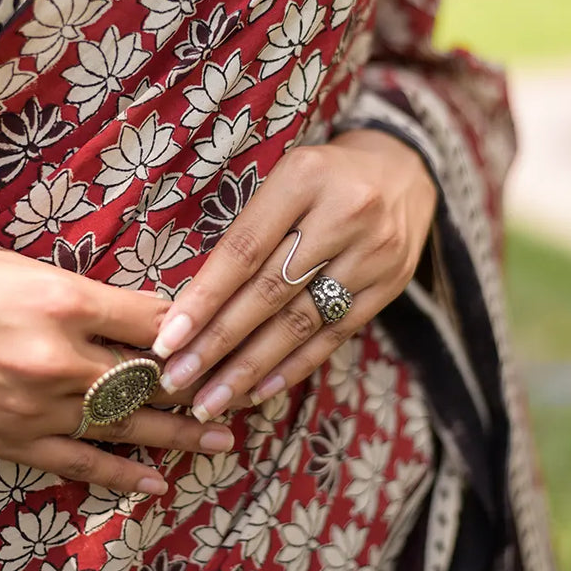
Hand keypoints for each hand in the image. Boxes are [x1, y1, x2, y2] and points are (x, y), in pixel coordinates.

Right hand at [0, 246, 234, 494]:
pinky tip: (156, 484)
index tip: (224, 337)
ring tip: (223, 443)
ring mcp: (34, 406)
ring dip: (178, 436)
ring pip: (125, 426)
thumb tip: (136, 314)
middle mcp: (57, 356)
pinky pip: (77, 464)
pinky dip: (120, 475)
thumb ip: (80, 294)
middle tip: (245, 395)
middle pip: (150, 377)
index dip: (193, 330)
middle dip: (201, 387)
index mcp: (62, 299)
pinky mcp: (9, 441)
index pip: (152, 318)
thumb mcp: (17, 267)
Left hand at [152, 130, 436, 419]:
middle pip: (271, 291)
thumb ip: (246, 225)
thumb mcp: (284, 175)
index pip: (245, 249)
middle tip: (176, 379)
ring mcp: (373, 253)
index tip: (167, 340)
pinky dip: (292, 368)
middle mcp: (344, 214)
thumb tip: (186, 302)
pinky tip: (257, 392)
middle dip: (218, 343)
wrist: (404, 169)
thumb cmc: (321, 175)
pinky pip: (334, 335)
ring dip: (250, 368)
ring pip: (301, 321)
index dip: (203, 298)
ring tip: (210, 401)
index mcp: (304, 177)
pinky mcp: (391, 285)